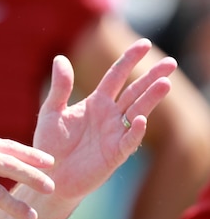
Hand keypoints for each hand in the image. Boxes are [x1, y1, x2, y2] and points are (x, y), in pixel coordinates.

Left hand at [34, 38, 175, 199]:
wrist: (49, 175)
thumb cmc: (49, 144)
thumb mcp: (51, 112)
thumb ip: (60, 87)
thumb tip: (60, 58)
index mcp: (95, 102)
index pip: (116, 76)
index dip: (129, 60)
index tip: (145, 43)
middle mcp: (109, 115)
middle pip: (134, 91)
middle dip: (151, 76)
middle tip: (171, 62)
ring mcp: (115, 134)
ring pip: (137, 111)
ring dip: (151, 98)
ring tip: (165, 84)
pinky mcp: (115, 154)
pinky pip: (129, 141)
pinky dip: (135, 130)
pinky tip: (141, 119)